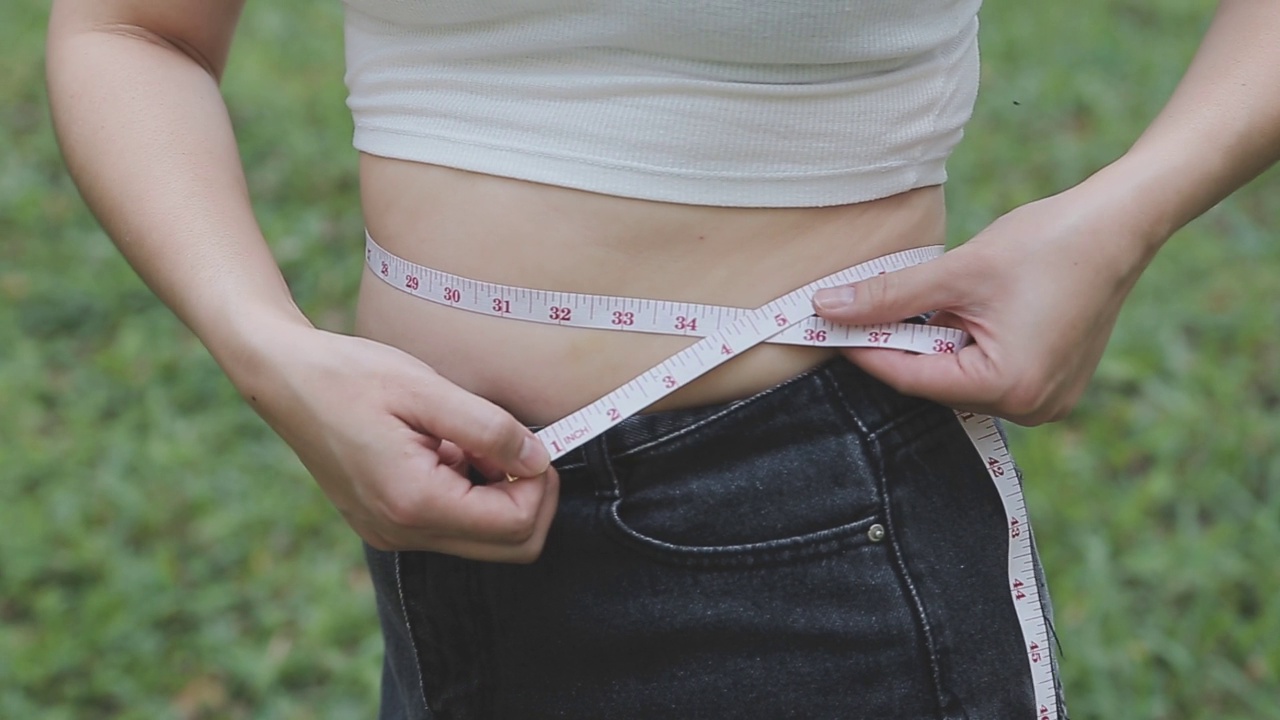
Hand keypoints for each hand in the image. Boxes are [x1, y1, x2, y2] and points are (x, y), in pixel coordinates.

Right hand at [234, 321, 557, 561]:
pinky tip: (446, 448)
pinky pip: (452, 525)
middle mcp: (402, 532)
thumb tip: (538, 461)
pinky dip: (468, 492)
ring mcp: (392, 534)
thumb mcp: (426, 389)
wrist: (285, 379)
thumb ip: (490, 430)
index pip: (516, 525)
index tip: (531, 440)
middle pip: (509, 547)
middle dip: (529, 497)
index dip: (539, 484)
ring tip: (466, 439)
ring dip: (497, 492)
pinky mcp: (388, 524)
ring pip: (483, 539)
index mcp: (413, 502)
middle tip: (512, 444)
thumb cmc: (350, 375)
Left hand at [812, 187, 1158, 424]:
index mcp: (1009, 387)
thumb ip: (889, 295)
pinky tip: (961, 311)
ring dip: (933, 344)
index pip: (910, 378)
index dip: (864, 350)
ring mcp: (1046, 401)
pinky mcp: (1052, 384)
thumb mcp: (957, 270)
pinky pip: (988, 372)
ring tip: (930, 301)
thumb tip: (826, 307)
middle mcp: (1031, 407)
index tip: (823, 327)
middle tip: (860, 312)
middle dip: (900, 346)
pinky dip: (963, 346)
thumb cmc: (1048, 243)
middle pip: (934, 383)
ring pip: (959, 378)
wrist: (1119, 224)